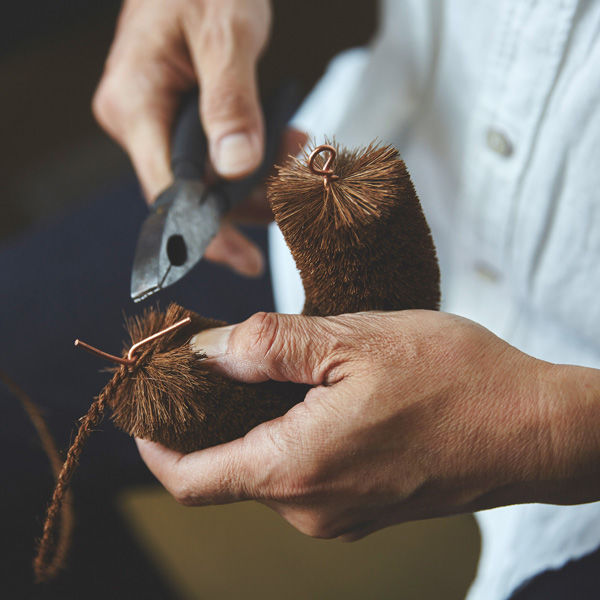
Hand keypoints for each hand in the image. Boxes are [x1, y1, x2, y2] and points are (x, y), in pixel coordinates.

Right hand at [93, 0, 298, 276]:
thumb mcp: (226, 33)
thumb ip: (232, 101)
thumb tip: (236, 168)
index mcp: (135, 103)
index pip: (168, 194)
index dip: (208, 233)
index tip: (245, 260)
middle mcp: (138, 119)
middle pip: (193, 192)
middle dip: (248, 201)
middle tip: (296, 201)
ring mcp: (157, 119)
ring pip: (209, 177)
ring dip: (258, 178)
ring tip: (297, 160)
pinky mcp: (179, 116)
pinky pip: (215, 153)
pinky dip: (253, 155)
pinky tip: (284, 144)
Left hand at [136, 311, 599, 539]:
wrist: (533, 429)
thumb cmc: (456, 381)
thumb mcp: (356, 341)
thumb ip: (271, 345)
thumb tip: (210, 350)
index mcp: (298, 468)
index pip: (190, 480)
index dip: (155, 445)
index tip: (149, 404)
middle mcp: (311, 507)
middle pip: (226, 469)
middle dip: (209, 418)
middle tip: (216, 359)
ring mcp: (339, 513)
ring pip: (266, 468)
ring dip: (255, 421)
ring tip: (273, 365)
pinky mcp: (363, 505)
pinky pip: (303, 473)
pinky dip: (289, 434)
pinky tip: (313, 391)